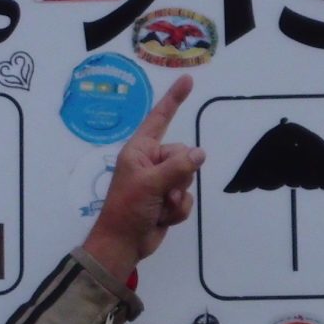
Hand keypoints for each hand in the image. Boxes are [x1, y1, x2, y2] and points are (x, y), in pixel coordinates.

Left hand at [80, 76, 204, 287]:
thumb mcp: (151, 184)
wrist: (124, 244)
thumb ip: (178, 167)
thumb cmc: (127, 209)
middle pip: (183, 155)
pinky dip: (178, 211)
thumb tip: (200, 153)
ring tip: (158, 207)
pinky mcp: (167, 200)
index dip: (174, 99)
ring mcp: (160, 181)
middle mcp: (150, 162)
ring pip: (187, 179)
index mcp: (139, 150)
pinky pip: (186, 199)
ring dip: (177, 198)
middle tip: (161, 193)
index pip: (160, 119)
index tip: (187, 80)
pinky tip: (162, 218)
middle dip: (178, 177)